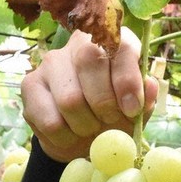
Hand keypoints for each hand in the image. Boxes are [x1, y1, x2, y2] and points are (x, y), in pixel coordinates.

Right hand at [20, 27, 158, 161]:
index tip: (132, 110)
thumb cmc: (113, 116)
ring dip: (86, 126)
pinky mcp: (30, 87)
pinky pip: (50, 120)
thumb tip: (150, 86)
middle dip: (105, 104)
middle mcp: (78, 45)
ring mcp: (50, 64)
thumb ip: (146, 100)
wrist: (80, 138)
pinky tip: (71, 135)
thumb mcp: (136, 111)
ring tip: (90, 130)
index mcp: (111, 43)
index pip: (120, 45)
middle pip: (89, 63)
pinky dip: (66, 138)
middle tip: (110, 123)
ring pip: (70, 98)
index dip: (127, 80)